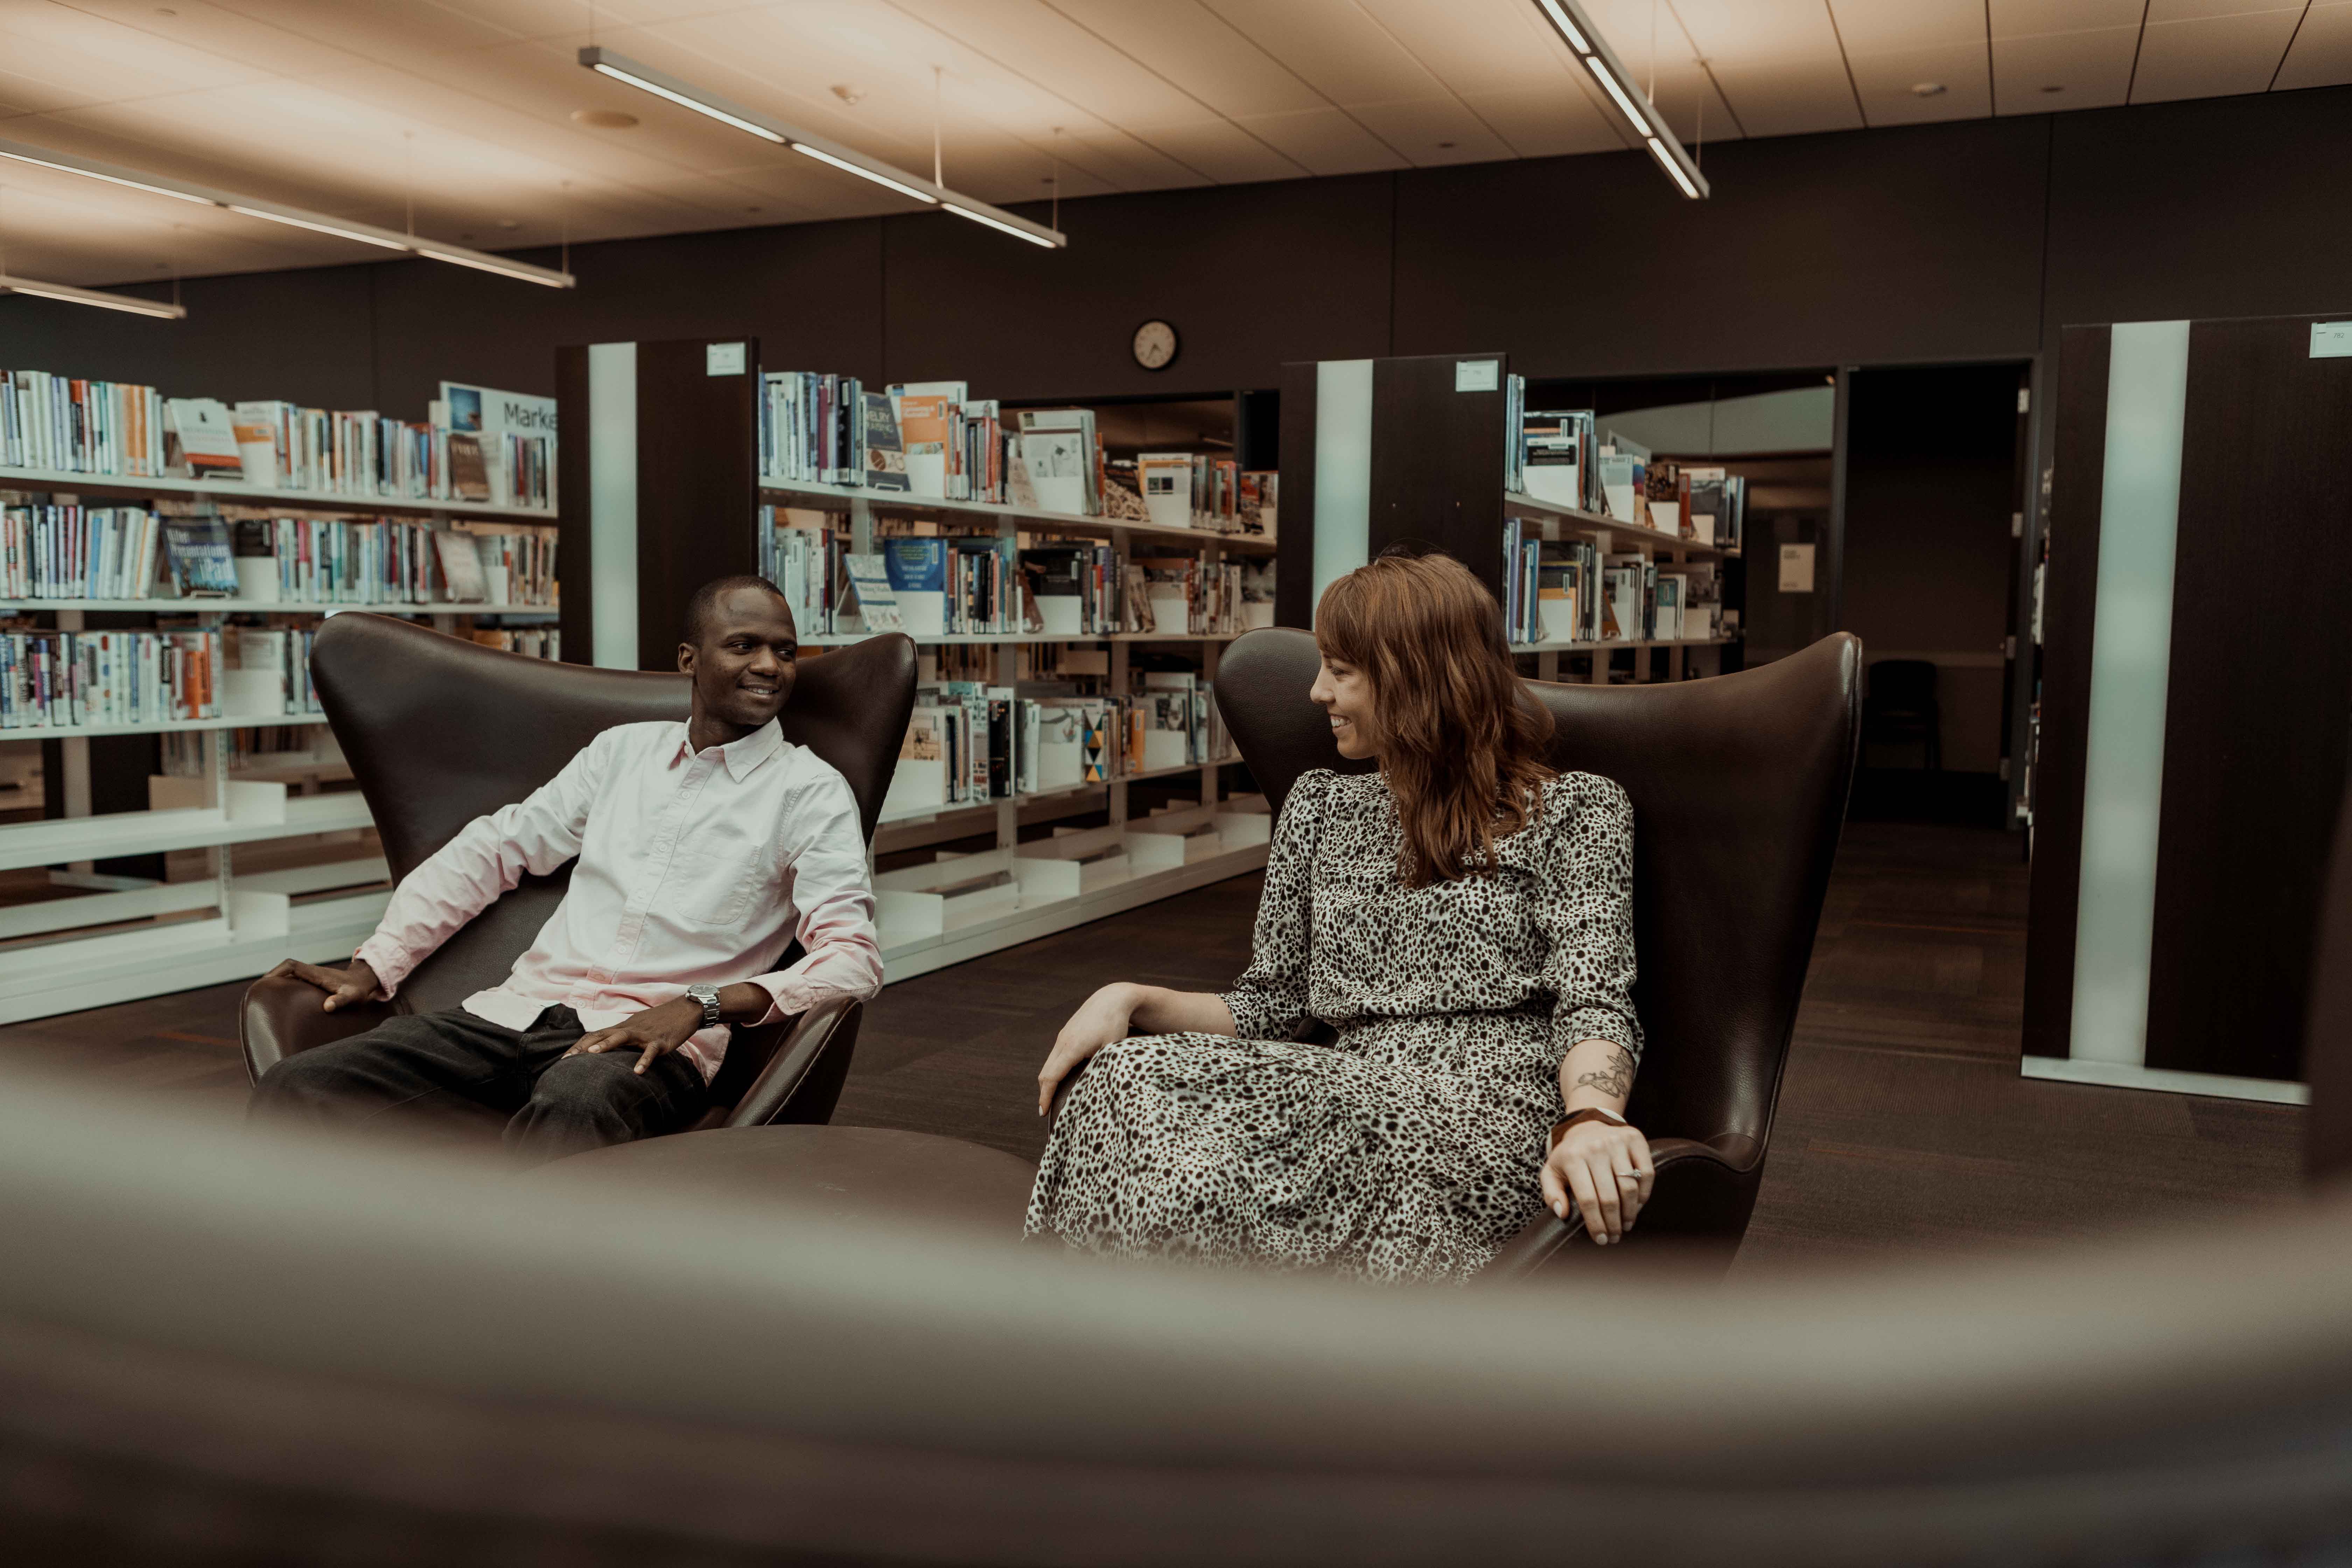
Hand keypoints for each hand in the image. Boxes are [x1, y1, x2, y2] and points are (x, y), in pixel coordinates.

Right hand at [267, 956, 383, 1012]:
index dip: (277, 971)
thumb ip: (340, 1001)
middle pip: (285, 969)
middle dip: (271, 977)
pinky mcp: (312, 981)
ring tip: (263, 996)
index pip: (291, 966)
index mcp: (316, 973)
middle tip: (258, 992)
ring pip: (289, 974)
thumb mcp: (351, 997)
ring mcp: (311, 976)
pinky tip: (279, 999)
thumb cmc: (357, 990)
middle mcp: (311, 972)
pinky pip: (294, 979)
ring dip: (276, 981)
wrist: (363, 982)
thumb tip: (328, 1006)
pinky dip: (284, 985)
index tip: (266, 982)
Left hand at [563, 997, 702, 1075]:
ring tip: (593, 1055)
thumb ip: (624, 1038)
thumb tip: (610, 1050)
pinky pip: (650, 1050)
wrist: (686, 1009)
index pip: (596, 1035)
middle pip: (602, 1035)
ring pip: (622, 1037)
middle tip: (567, 1060)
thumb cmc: (661, 1021)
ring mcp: (645, 1034)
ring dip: (606, 1045)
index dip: (579, 1046)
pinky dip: (644, 1060)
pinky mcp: (660, 1040)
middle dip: (584, 1048)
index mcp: (623, 1027)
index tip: (565, 1059)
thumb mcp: (639, 1027)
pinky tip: (638, 1071)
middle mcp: (630, 1028)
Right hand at [1037, 983, 1137, 1114]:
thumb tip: (1092, 1089)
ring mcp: (1063, 1037)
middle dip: (1043, 1092)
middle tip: (1045, 1111)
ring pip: (1049, 1064)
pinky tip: (1061, 1078)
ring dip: (1048, 1081)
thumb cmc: (1116, 1024)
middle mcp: (1063, 1042)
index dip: (1045, 1096)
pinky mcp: (1066, 1033)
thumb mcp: (1111, 1049)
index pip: (1052, 1077)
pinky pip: (1055, 1056)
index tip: (1042, 1112)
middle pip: (1045, 1073)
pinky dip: (1054, 1070)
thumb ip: (1100, 1068)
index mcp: (1072, 1047)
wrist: (1113, 999)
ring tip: (1051, 1099)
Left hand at [1539, 1119, 1654, 1244]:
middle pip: (1609, 1197)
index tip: (1600, 1239)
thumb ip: (1551, 1193)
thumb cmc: (1570, 1155)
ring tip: (1625, 1225)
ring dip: (1629, 1212)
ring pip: (1629, 1187)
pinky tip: (1637, 1206)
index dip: (1595, 1224)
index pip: (1587, 1199)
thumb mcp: (1551, 1171)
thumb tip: (1562, 1213)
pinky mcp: (1635, 1139)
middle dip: (1613, 1223)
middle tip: (1614, 1237)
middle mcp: (1595, 1148)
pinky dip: (1644, 1194)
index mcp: (1573, 1158)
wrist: (1587, 1126)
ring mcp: (1617, 1142)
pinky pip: (1646, 1173)